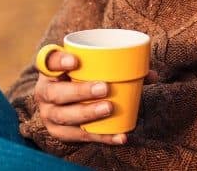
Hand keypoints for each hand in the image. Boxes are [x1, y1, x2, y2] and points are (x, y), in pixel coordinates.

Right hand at [35, 49, 157, 144]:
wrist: (61, 104)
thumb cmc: (79, 79)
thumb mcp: (86, 68)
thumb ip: (113, 65)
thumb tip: (151, 74)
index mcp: (49, 72)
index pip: (47, 62)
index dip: (59, 61)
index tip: (76, 60)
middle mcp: (44, 93)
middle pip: (57, 94)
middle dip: (80, 92)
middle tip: (104, 88)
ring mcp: (50, 116)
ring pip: (66, 117)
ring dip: (88, 114)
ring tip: (109, 108)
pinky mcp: (61, 134)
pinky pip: (81, 137)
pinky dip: (102, 137)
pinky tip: (119, 137)